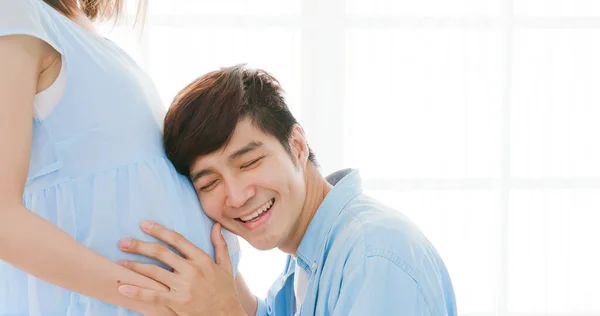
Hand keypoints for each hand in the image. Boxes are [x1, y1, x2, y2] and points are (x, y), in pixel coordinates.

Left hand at [117, 221, 244, 315]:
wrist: (226, 313)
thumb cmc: (224, 288)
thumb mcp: (225, 264)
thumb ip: (219, 244)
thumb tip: (216, 225)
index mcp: (201, 259)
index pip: (177, 240)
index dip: (159, 231)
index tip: (144, 225)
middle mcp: (191, 270)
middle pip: (161, 253)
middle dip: (140, 246)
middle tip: (123, 242)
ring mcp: (183, 287)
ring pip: (154, 272)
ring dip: (135, 265)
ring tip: (120, 261)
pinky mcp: (177, 302)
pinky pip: (153, 295)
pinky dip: (137, 291)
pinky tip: (123, 287)